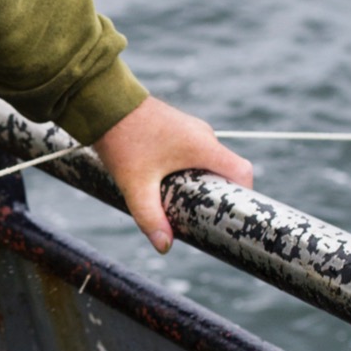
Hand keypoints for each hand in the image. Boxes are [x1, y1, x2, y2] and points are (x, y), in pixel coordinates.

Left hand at [93, 96, 254, 253]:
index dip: (245, 194)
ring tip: (180, 201)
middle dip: (217, 194)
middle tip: (200, 216)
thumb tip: (165, 247)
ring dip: (200, 182)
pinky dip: (188, 169)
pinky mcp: (177, 128)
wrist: (104, 103)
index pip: (243, 171)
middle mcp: (203, 135)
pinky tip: (166, 182)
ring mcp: (191, 129)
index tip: (231, 213)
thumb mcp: (136, 185)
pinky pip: (194, 153)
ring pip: (207, 161)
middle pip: (225, 170)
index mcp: (204, 146)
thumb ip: (150, 217)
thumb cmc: (122, 141)